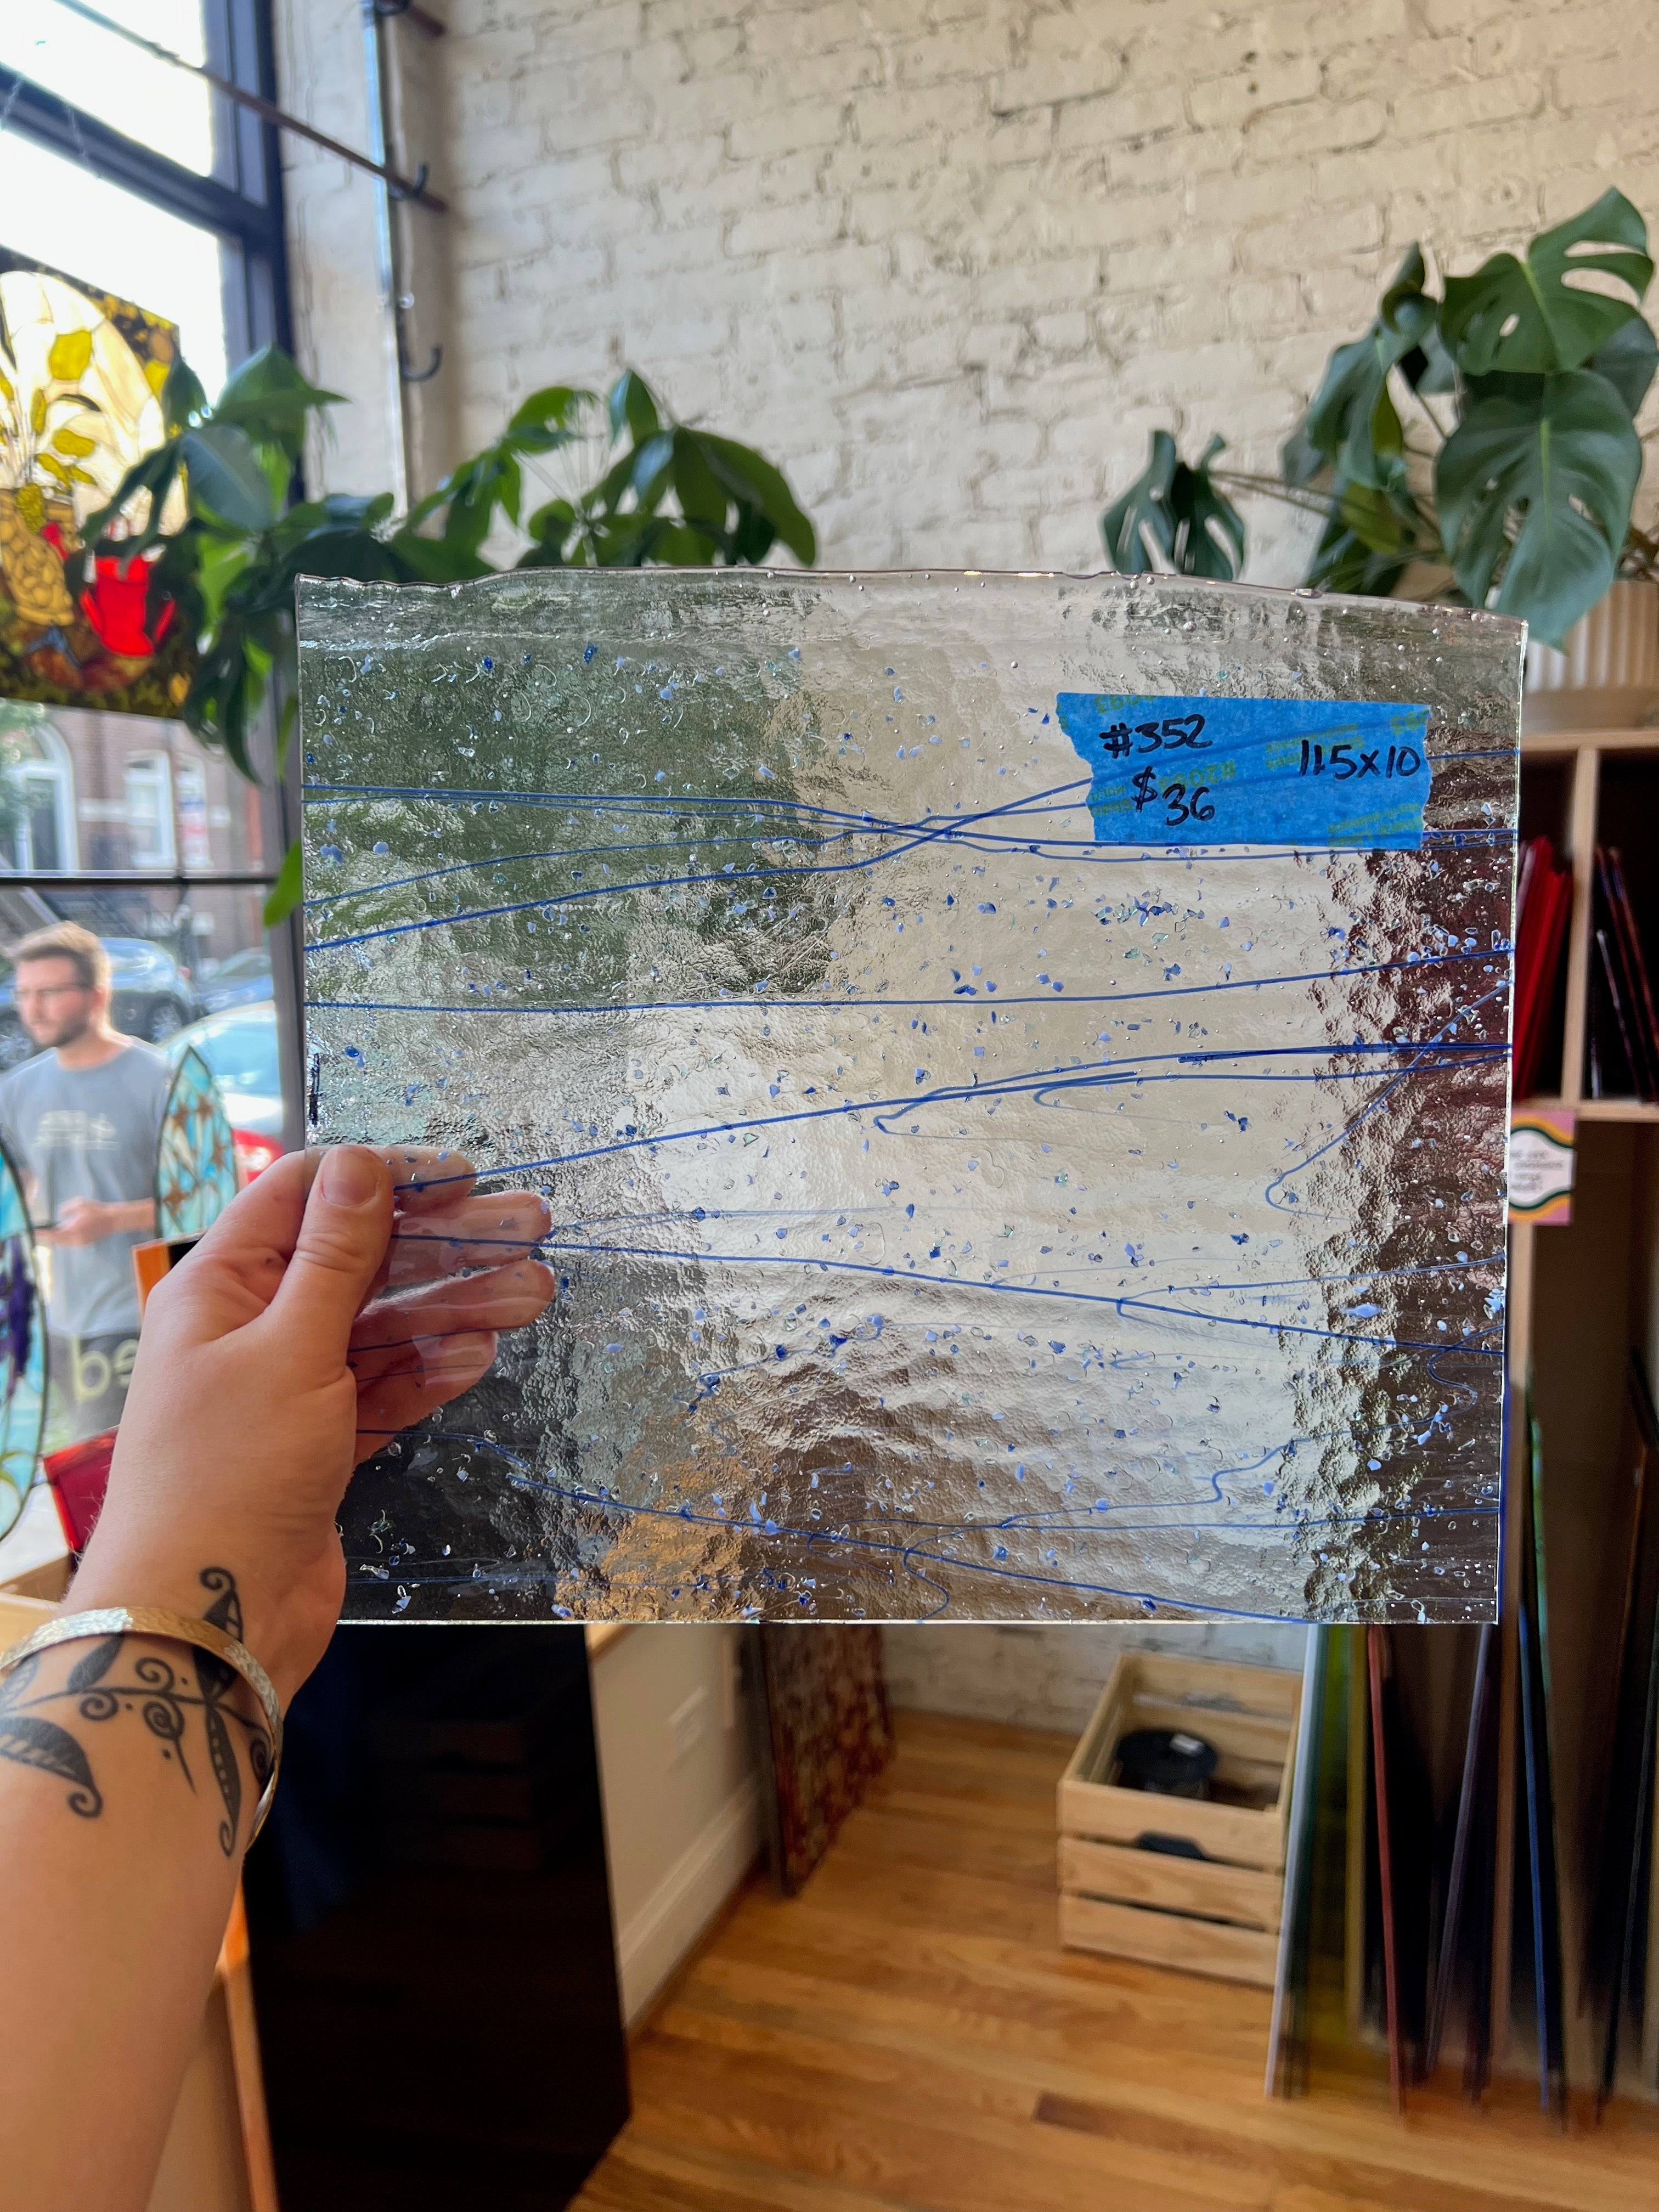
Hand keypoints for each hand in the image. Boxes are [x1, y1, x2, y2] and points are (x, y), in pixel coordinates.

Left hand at [45, 1196, 125, 1246]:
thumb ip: (66, 1209)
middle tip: (42, 1231)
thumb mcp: (80, 1204)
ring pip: (64, 1243)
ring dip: (57, 1238)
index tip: (35, 1232)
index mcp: (73, 1230)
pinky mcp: (85, 1243)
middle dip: (50, 1237)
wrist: (112, 1220)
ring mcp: (81, 1243)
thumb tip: (60, 1215)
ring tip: (52, 1231)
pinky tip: (65, 1232)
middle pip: (57, 1241)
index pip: (54, 1234)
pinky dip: (65, 1239)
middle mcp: (75, 1239)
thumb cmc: (96, 1210)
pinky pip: (70, 1243)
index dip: (43, 1234)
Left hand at [69, 1146, 553, 1703]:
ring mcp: (287, 1388)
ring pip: (382, 1327)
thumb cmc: (229, 1476)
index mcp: (220, 1287)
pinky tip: (479, 1356)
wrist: (207, 1617)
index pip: (306, 1196)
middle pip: (359, 1261)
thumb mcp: (290, 1349)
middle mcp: (250, 1328)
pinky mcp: (320, 1444)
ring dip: (455, 1307)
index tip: (463, 1176)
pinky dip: (429, 1372)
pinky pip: (383, 1389)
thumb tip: (360, 1162)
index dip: (384, 1178)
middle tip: (531, 1228)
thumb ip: (335, 1257)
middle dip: (444, 1244)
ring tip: (532, 1295)